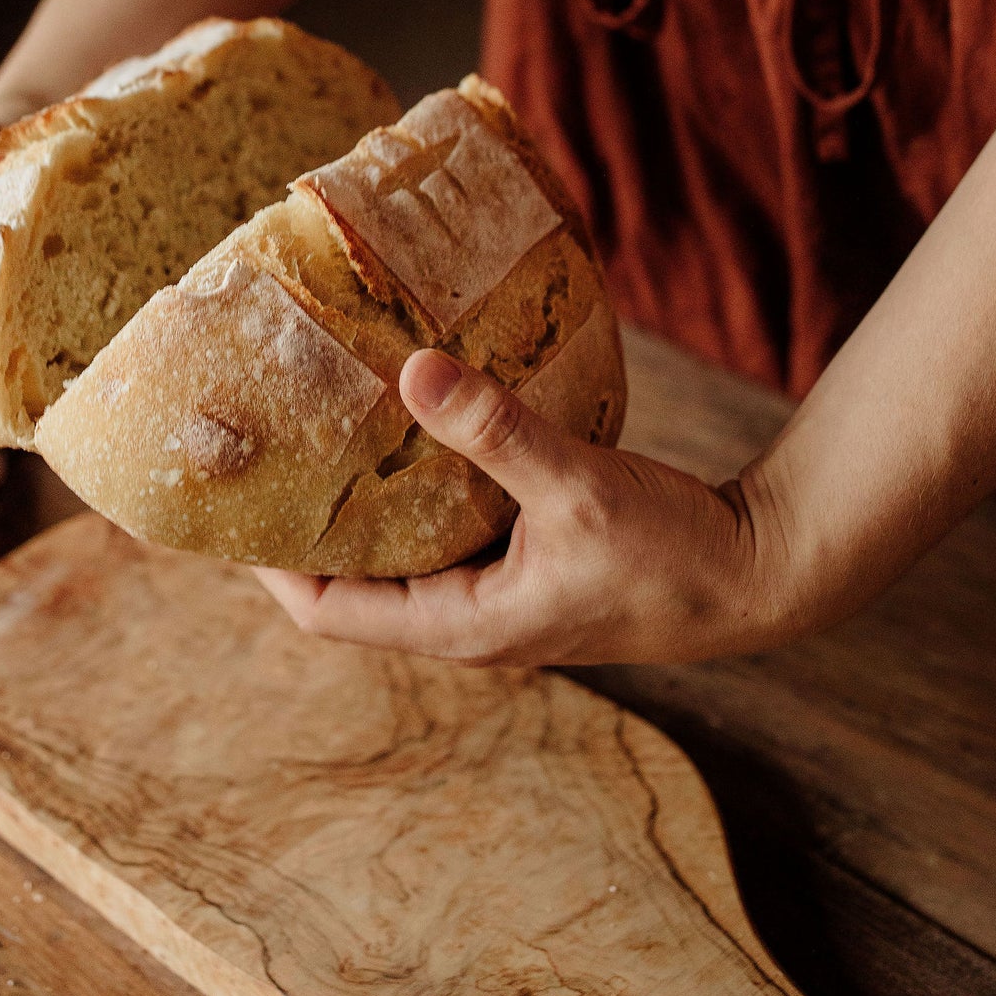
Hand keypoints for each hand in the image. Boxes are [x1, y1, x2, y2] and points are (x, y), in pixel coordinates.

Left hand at [255, 349, 799, 667]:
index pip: (327, 612)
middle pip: (352, 580)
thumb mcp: (579, 487)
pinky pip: (448, 525)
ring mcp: (498, 591)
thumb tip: (411, 368)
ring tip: (325, 422)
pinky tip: (415, 421)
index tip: (234, 496)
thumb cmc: (675, 554)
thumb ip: (496, 429)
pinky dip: (421, 482)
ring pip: (401, 550)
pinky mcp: (528, 560)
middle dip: (307, 518)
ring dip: (364, 497)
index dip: (270, 559)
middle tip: (270, 442)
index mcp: (465, 627)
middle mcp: (469, 619)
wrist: (761, 572)